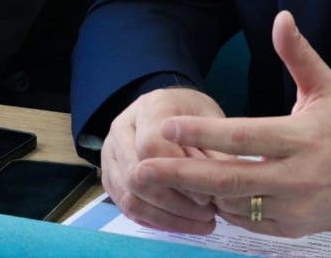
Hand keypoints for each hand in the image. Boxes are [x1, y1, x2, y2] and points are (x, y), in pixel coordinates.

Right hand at [101, 86, 225, 233]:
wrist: (172, 112)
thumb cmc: (193, 116)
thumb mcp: (212, 121)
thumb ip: (215, 150)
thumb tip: (220, 185)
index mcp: (149, 107)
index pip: (151, 146)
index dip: (177, 176)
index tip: (206, 195)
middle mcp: (122, 128)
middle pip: (137, 175)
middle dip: (174, 203)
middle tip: (208, 214)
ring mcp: (111, 153)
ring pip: (130, 197)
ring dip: (167, 217)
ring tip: (201, 222)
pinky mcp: (110, 177)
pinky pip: (127, 208)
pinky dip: (157, 221)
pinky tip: (183, 223)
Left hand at [136, 11, 330, 237]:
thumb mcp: (326, 86)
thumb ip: (298, 54)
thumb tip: (281, 16)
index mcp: (299, 138)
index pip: (243, 137)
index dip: (204, 134)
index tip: (169, 127)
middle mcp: (295, 176)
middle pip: (228, 178)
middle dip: (182, 175)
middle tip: (144, 169)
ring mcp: (293, 207)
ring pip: (234, 204)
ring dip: (199, 194)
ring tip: (162, 181)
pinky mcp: (292, 229)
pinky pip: (247, 221)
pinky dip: (222, 209)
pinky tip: (200, 195)